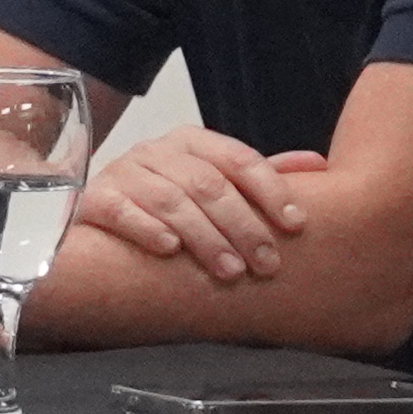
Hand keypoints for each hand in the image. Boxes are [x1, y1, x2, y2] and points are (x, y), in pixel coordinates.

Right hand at [77, 126, 323, 287]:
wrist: (94, 213)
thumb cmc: (163, 201)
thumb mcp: (211, 183)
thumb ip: (260, 177)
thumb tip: (318, 165)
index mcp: (193, 142)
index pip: (239, 159)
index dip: (271, 190)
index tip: (296, 223)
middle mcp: (158, 151)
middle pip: (208, 184)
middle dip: (243, 226)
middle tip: (267, 264)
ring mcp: (125, 172)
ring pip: (170, 200)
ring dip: (204, 237)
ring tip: (229, 271)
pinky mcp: (96, 199)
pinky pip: (122, 210)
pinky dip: (147, 228)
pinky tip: (169, 250)